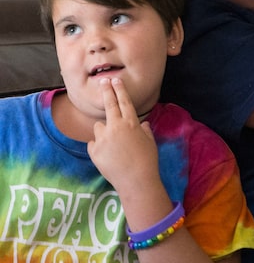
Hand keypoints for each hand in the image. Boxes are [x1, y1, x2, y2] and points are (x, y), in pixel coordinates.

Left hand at [87, 77, 159, 192]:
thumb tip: (141, 125)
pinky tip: (109, 157)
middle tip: (103, 81)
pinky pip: (94, 143)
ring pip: (99, 127)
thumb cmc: (147, 161)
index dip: (120, 90)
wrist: (136, 181)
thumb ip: (144, 130)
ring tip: (113, 145)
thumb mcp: (150, 142)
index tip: (115, 80)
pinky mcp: (94, 150)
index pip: (124, 102)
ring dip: (104, 131)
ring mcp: (103, 138)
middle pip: (109, 105)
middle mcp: (116, 127)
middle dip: (107, 91)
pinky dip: (99, 147)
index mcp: (131, 123)